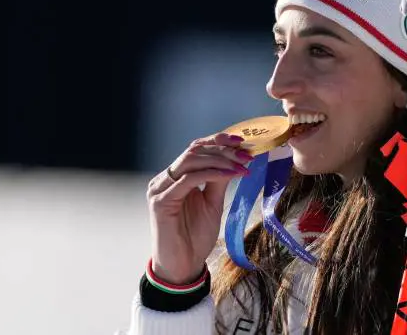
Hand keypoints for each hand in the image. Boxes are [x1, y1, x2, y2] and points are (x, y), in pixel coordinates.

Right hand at [147, 133, 253, 283]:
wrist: (183, 266)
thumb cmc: (195, 237)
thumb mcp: (212, 203)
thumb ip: (219, 180)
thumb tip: (235, 158)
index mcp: (174, 178)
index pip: (195, 149)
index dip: (217, 141)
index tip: (241, 141)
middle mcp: (163, 180)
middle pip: (193, 151)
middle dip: (223, 150)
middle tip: (247, 154)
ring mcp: (159, 189)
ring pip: (190, 160)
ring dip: (220, 159)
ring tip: (243, 164)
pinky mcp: (160, 202)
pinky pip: (188, 179)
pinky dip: (212, 173)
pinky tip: (231, 174)